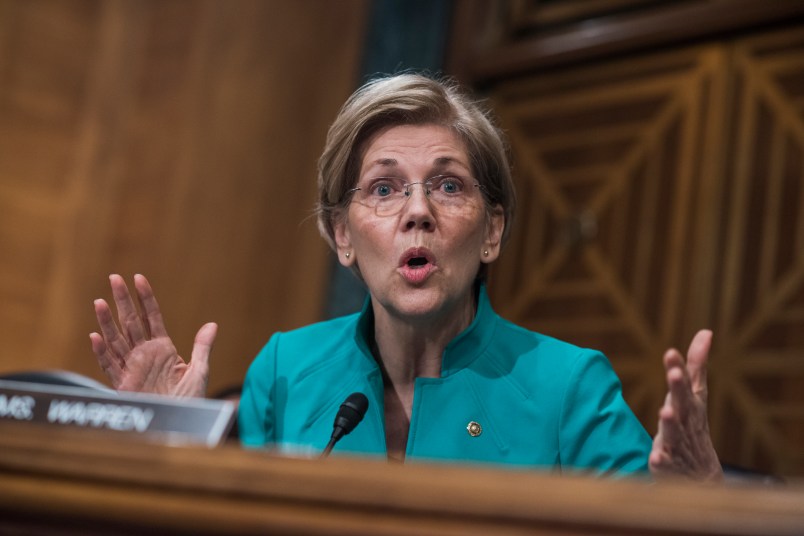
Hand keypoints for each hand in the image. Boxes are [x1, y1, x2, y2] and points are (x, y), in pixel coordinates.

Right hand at [89, 274, 216, 397]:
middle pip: (131, 322)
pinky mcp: (123, 385)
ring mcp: (132, 368)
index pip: (152, 317)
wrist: (181, 426)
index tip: (139, 278)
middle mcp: (144, 354)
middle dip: (122, 301)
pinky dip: (102, 352)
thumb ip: (202, 347)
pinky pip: (110, 366)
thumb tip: (212, 325)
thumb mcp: (199, 371)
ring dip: (107, 322)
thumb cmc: (190, 401)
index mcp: (163, 348)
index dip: (146, 298)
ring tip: (100, 302)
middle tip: (114, 278)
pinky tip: (95, 336)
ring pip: (116, 340)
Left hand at [649, 329, 722, 481]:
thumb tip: (706, 332)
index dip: (678, 368)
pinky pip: (665, 463)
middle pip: (683, 404)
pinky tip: (656, 456)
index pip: (686, 384)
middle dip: (679, 389)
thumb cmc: (693, 426)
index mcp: (691, 405)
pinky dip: (662, 460)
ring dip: (671, 422)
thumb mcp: (695, 396)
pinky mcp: (668, 465)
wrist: (700, 477)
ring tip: (665, 411)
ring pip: (675, 433)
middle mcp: (686, 423)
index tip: (670, 352)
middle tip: (674, 374)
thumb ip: (696, 366)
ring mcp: (679, 445)